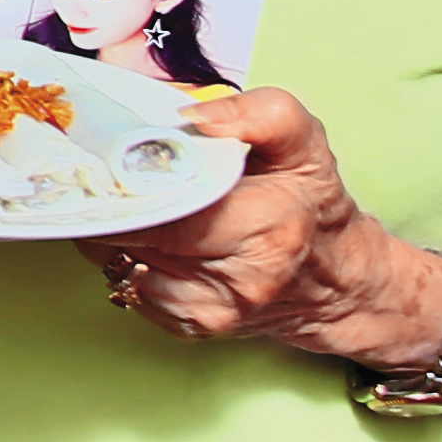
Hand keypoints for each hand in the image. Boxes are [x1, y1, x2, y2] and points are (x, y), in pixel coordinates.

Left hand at [92, 85, 441, 362]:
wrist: (337, 283)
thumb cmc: (311, 205)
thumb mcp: (303, 143)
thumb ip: (259, 114)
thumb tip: (192, 117)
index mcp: (269, 224)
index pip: (165, 204)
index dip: (124, 180)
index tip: (104, 156)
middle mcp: (243, 276)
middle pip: (133, 234)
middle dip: (110, 202)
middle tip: (103, 173)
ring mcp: (215, 309)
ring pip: (120, 261)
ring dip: (114, 230)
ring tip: (136, 203)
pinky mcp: (194, 327)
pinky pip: (129, 286)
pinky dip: (128, 259)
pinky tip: (150, 240)